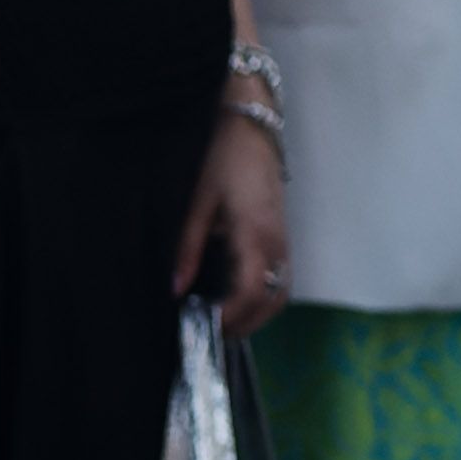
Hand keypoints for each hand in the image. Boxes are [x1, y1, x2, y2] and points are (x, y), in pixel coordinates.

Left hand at [172, 108, 287, 335]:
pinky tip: (235, 296)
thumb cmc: (222, 158)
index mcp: (256, 235)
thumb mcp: (197, 203)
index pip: (249, 293)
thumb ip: (187, 249)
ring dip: (258, 312)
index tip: (200, 330)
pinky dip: (262, 295)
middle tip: (211, 335)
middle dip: (247, 324)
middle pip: (274, 299)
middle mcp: (277, 242)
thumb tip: (176, 291)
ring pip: (281, 290)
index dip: (228, 318)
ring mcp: (284, 237)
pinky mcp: (282, 233)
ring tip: (223, 321)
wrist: (251, 124)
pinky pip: (280, 276)